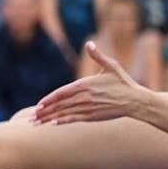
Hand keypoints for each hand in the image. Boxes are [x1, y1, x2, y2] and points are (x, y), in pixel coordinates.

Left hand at [33, 41, 148, 124]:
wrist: (136, 101)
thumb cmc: (124, 83)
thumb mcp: (112, 66)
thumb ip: (98, 56)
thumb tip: (89, 44)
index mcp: (86, 84)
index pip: (62, 92)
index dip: (49, 99)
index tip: (38, 104)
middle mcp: (85, 97)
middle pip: (60, 105)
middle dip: (44, 112)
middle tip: (31, 118)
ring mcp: (89, 108)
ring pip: (65, 113)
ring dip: (49, 118)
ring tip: (37, 123)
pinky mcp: (94, 116)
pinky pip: (75, 119)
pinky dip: (63, 121)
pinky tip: (53, 124)